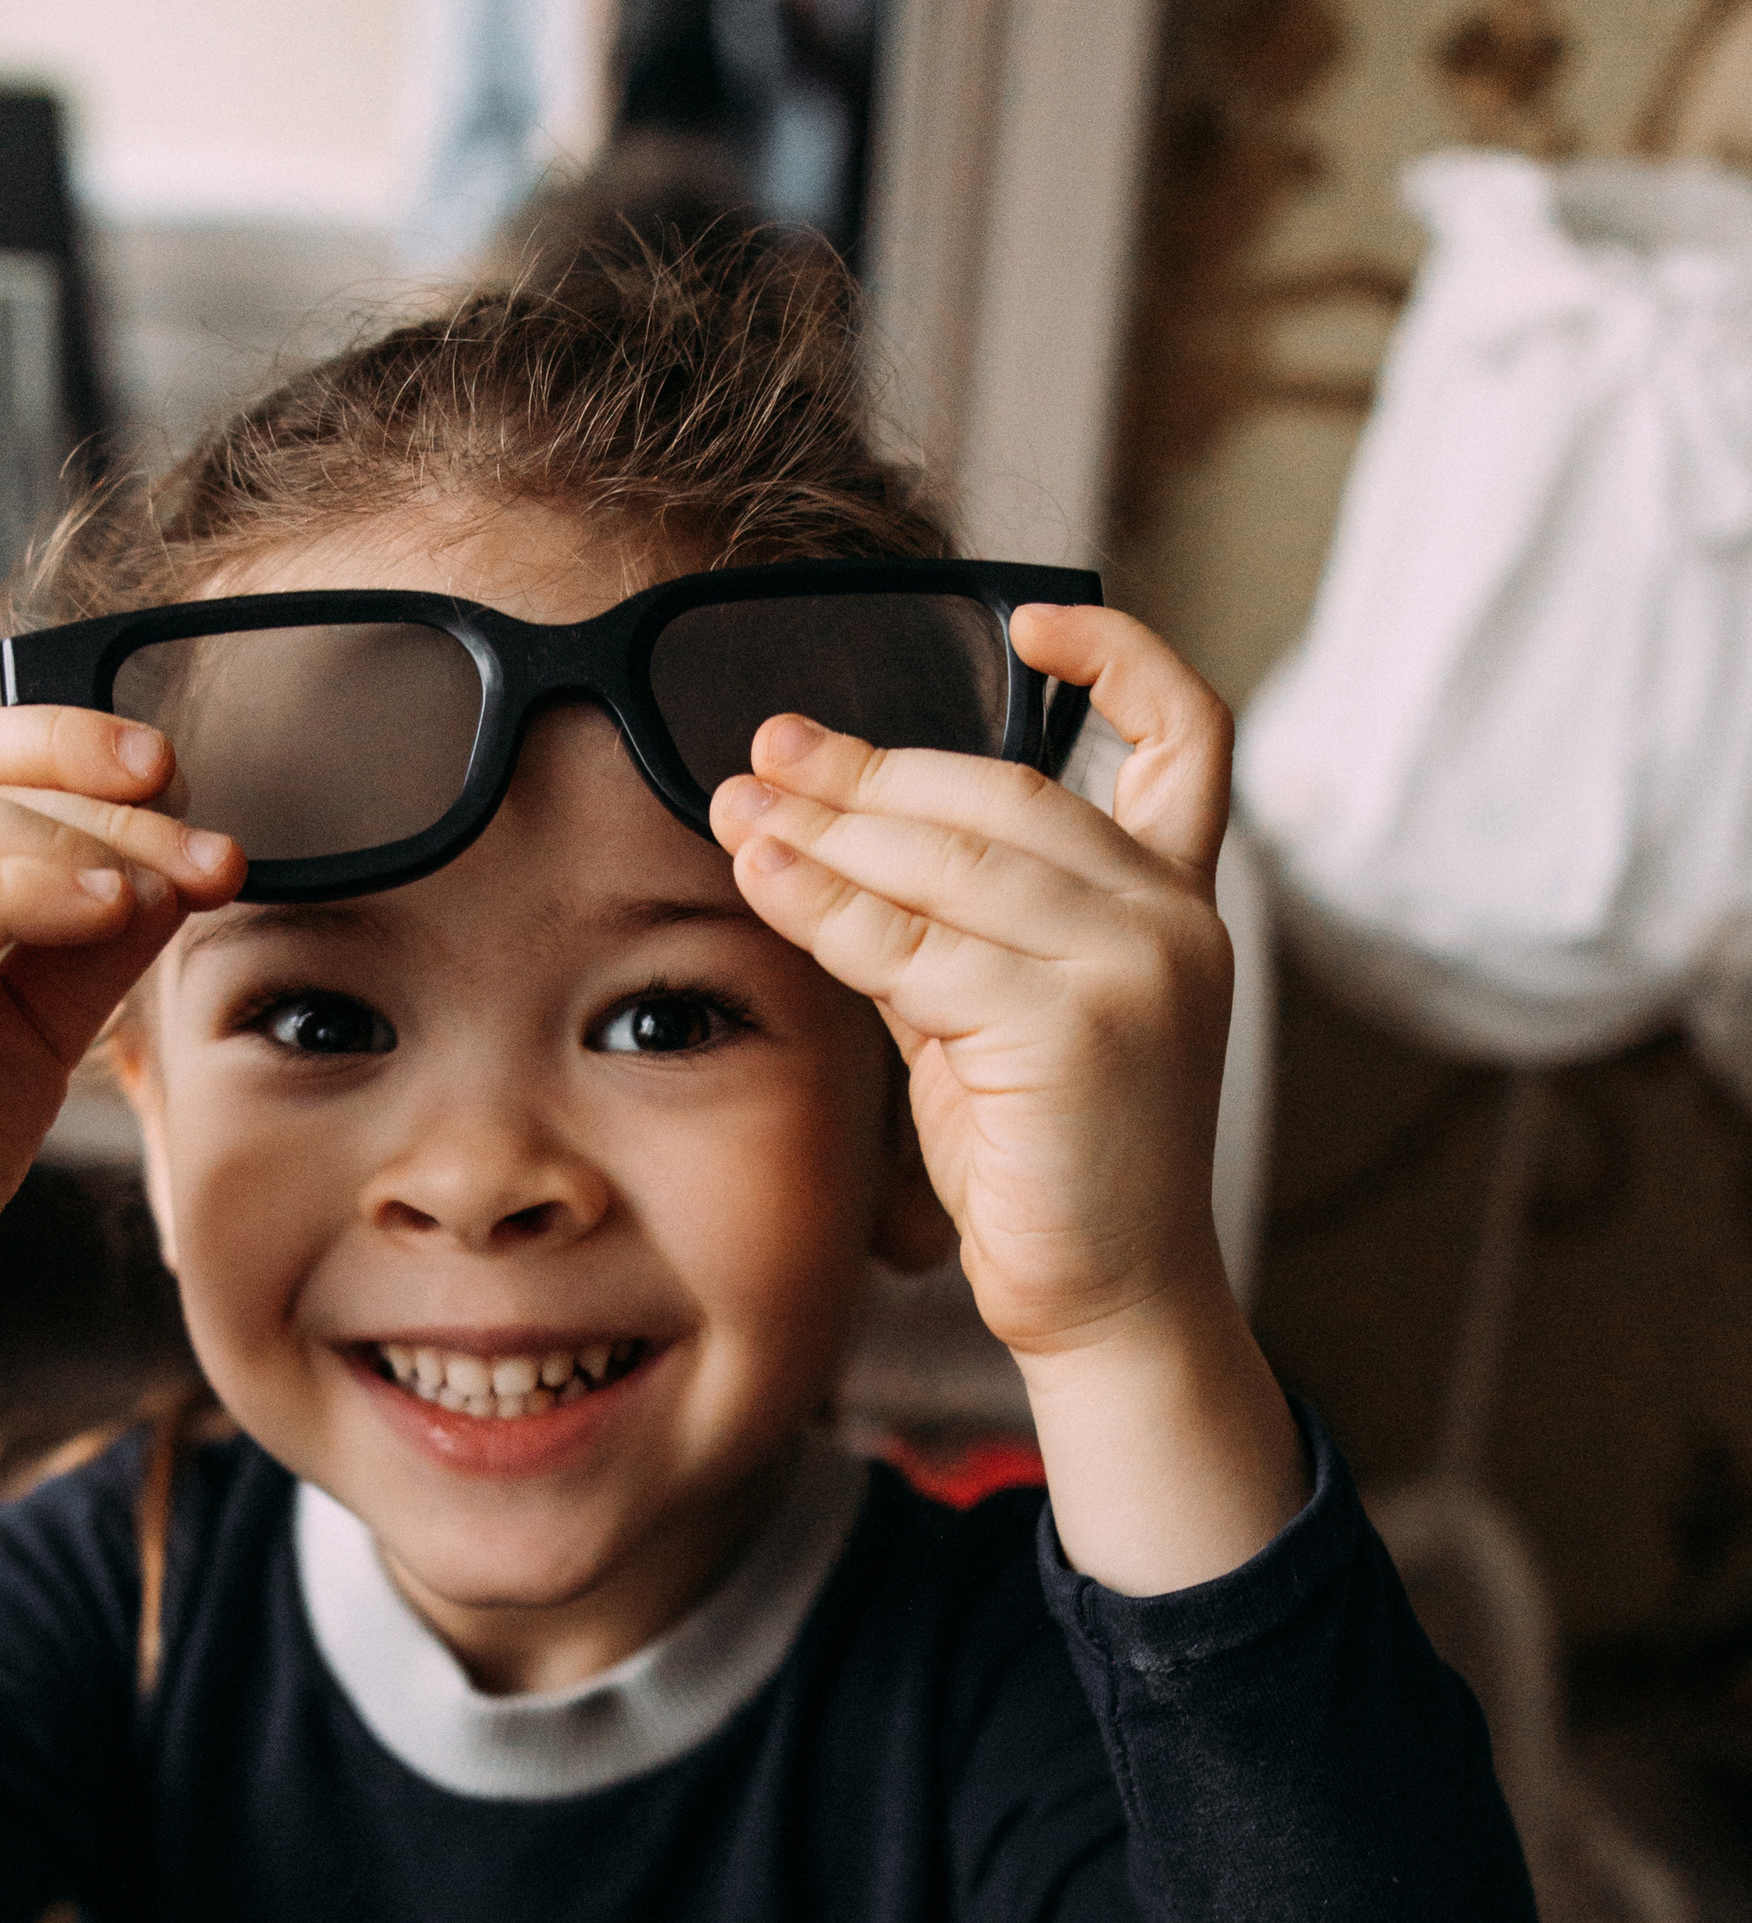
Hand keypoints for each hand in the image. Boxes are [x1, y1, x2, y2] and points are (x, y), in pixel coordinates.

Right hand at [0, 705, 241, 1336]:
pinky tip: (97, 907)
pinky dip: (7, 894)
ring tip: (161, 880)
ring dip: (62, 840)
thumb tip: (179, 861)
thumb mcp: (35, 1028)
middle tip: (199, 830)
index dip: (64, 745)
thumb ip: (92, 943)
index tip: (178, 778)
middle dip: (86, 789)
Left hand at [710, 611, 1306, 1592]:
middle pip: (1006, 793)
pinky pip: (916, 943)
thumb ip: (955, 925)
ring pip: (953, 857)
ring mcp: (1132, 964)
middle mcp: (1170, 920)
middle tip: (768, 748)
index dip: (1118, 659)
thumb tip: (834, 832)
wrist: (1107, 1305)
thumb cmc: (1045, 1173)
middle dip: (873, 767)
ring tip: (738, 804)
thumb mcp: (1002, 1019)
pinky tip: (763, 878)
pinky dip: (828, 906)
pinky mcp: (1071, 1022)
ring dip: (830, 824)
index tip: (1029, 617)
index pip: (1185, 738)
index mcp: (1178, 903)